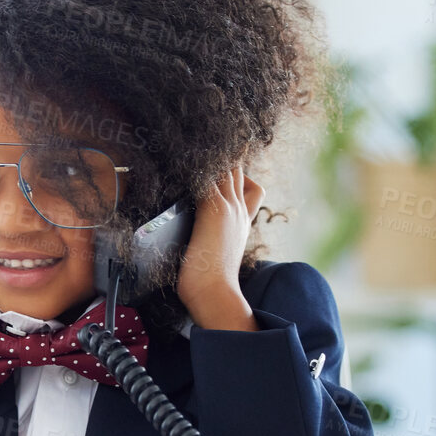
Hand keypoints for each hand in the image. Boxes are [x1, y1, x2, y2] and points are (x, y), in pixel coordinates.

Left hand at [177, 162, 263, 330]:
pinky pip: (209, 175)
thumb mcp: (218, 254)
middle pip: (238, 172)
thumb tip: (202, 239)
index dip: (237, 174)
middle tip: (205, 146)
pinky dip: (199, 165)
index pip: (250, 187)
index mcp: (243, 222)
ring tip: (195, 143)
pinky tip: (185, 158)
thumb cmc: (211, 281)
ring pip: (227, 168)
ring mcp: (228, 208)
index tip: (224, 165)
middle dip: (226, 157)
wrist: (215, 292)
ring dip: (212, 157)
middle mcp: (240, 211)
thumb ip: (215, 239)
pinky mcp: (213, 209)